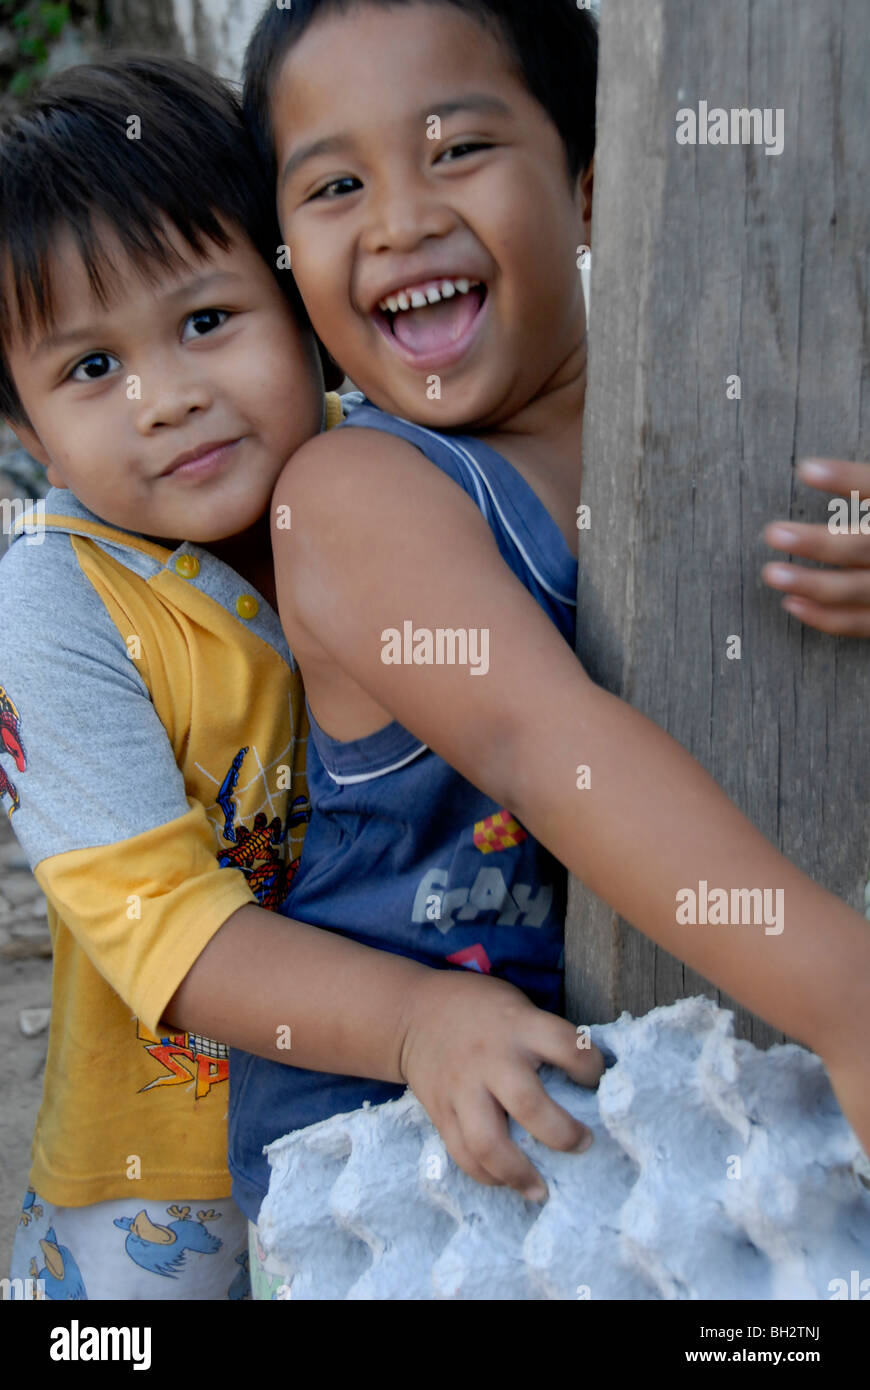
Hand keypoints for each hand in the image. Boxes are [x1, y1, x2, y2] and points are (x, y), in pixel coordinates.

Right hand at [398, 967, 604, 1201]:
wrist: (413, 1013)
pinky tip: (507, 1182)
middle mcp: (490, 1059)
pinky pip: (463, 1155)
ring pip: (489, 1143)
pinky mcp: (440, 1112)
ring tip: (541, 1189)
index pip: (568, 1048)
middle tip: (583, 1143)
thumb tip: (586, 1080)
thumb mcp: (516, 1007)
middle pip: (530, 1105)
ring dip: (519, 1174)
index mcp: (518, 1026)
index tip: (597, 1081)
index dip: (592, 1068)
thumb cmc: (480, 1009)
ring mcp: (462, 1089)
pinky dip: (487, 1176)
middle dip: (563, 1134)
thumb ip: (544, 1038)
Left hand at [762, 458, 869, 634]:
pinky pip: (863, 623)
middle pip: (867, 546)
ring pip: (861, 589)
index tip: (806, 469)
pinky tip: (792, 604)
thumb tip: (825, 470)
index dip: (848, 479)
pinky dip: (827, 618)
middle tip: (773, 533)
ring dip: (813, 584)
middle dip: (819, 543)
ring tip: (772, 573)